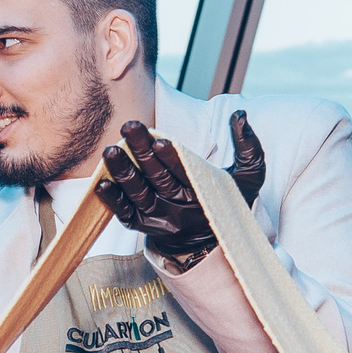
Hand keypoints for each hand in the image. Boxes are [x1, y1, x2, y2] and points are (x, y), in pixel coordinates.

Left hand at [93, 113, 265, 269]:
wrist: (212, 237)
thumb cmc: (227, 199)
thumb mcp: (249, 175)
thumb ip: (248, 145)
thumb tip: (240, 114)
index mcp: (203, 193)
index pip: (186, 173)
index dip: (172, 158)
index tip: (160, 140)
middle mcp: (180, 207)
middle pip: (158, 178)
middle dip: (142, 153)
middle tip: (129, 127)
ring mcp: (160, 218)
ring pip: (139, 195)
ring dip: (124, 173)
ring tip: (111, 151)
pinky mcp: (144, 225)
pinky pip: (126, 216)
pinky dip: (114, 201)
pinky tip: (102, 185)